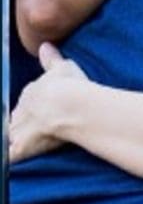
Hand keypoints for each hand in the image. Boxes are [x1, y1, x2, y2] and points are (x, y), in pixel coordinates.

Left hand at [8, 44, 88, 163]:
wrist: (70, 105)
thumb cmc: (71, 85)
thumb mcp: (64, 67)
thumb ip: (52, 59)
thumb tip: (44, 46)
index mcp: (31, 92)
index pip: (29, 100)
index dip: (38, 106)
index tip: (47, 109)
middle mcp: (21, 110)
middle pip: (18, 117)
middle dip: (26, 122)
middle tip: (43, 127)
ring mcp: (19, 128)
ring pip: (12, 134)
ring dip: (18, 136)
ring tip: (31, 141)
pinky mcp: (21, 146)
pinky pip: (10, 155)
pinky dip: (11, 156)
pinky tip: (15, 157)